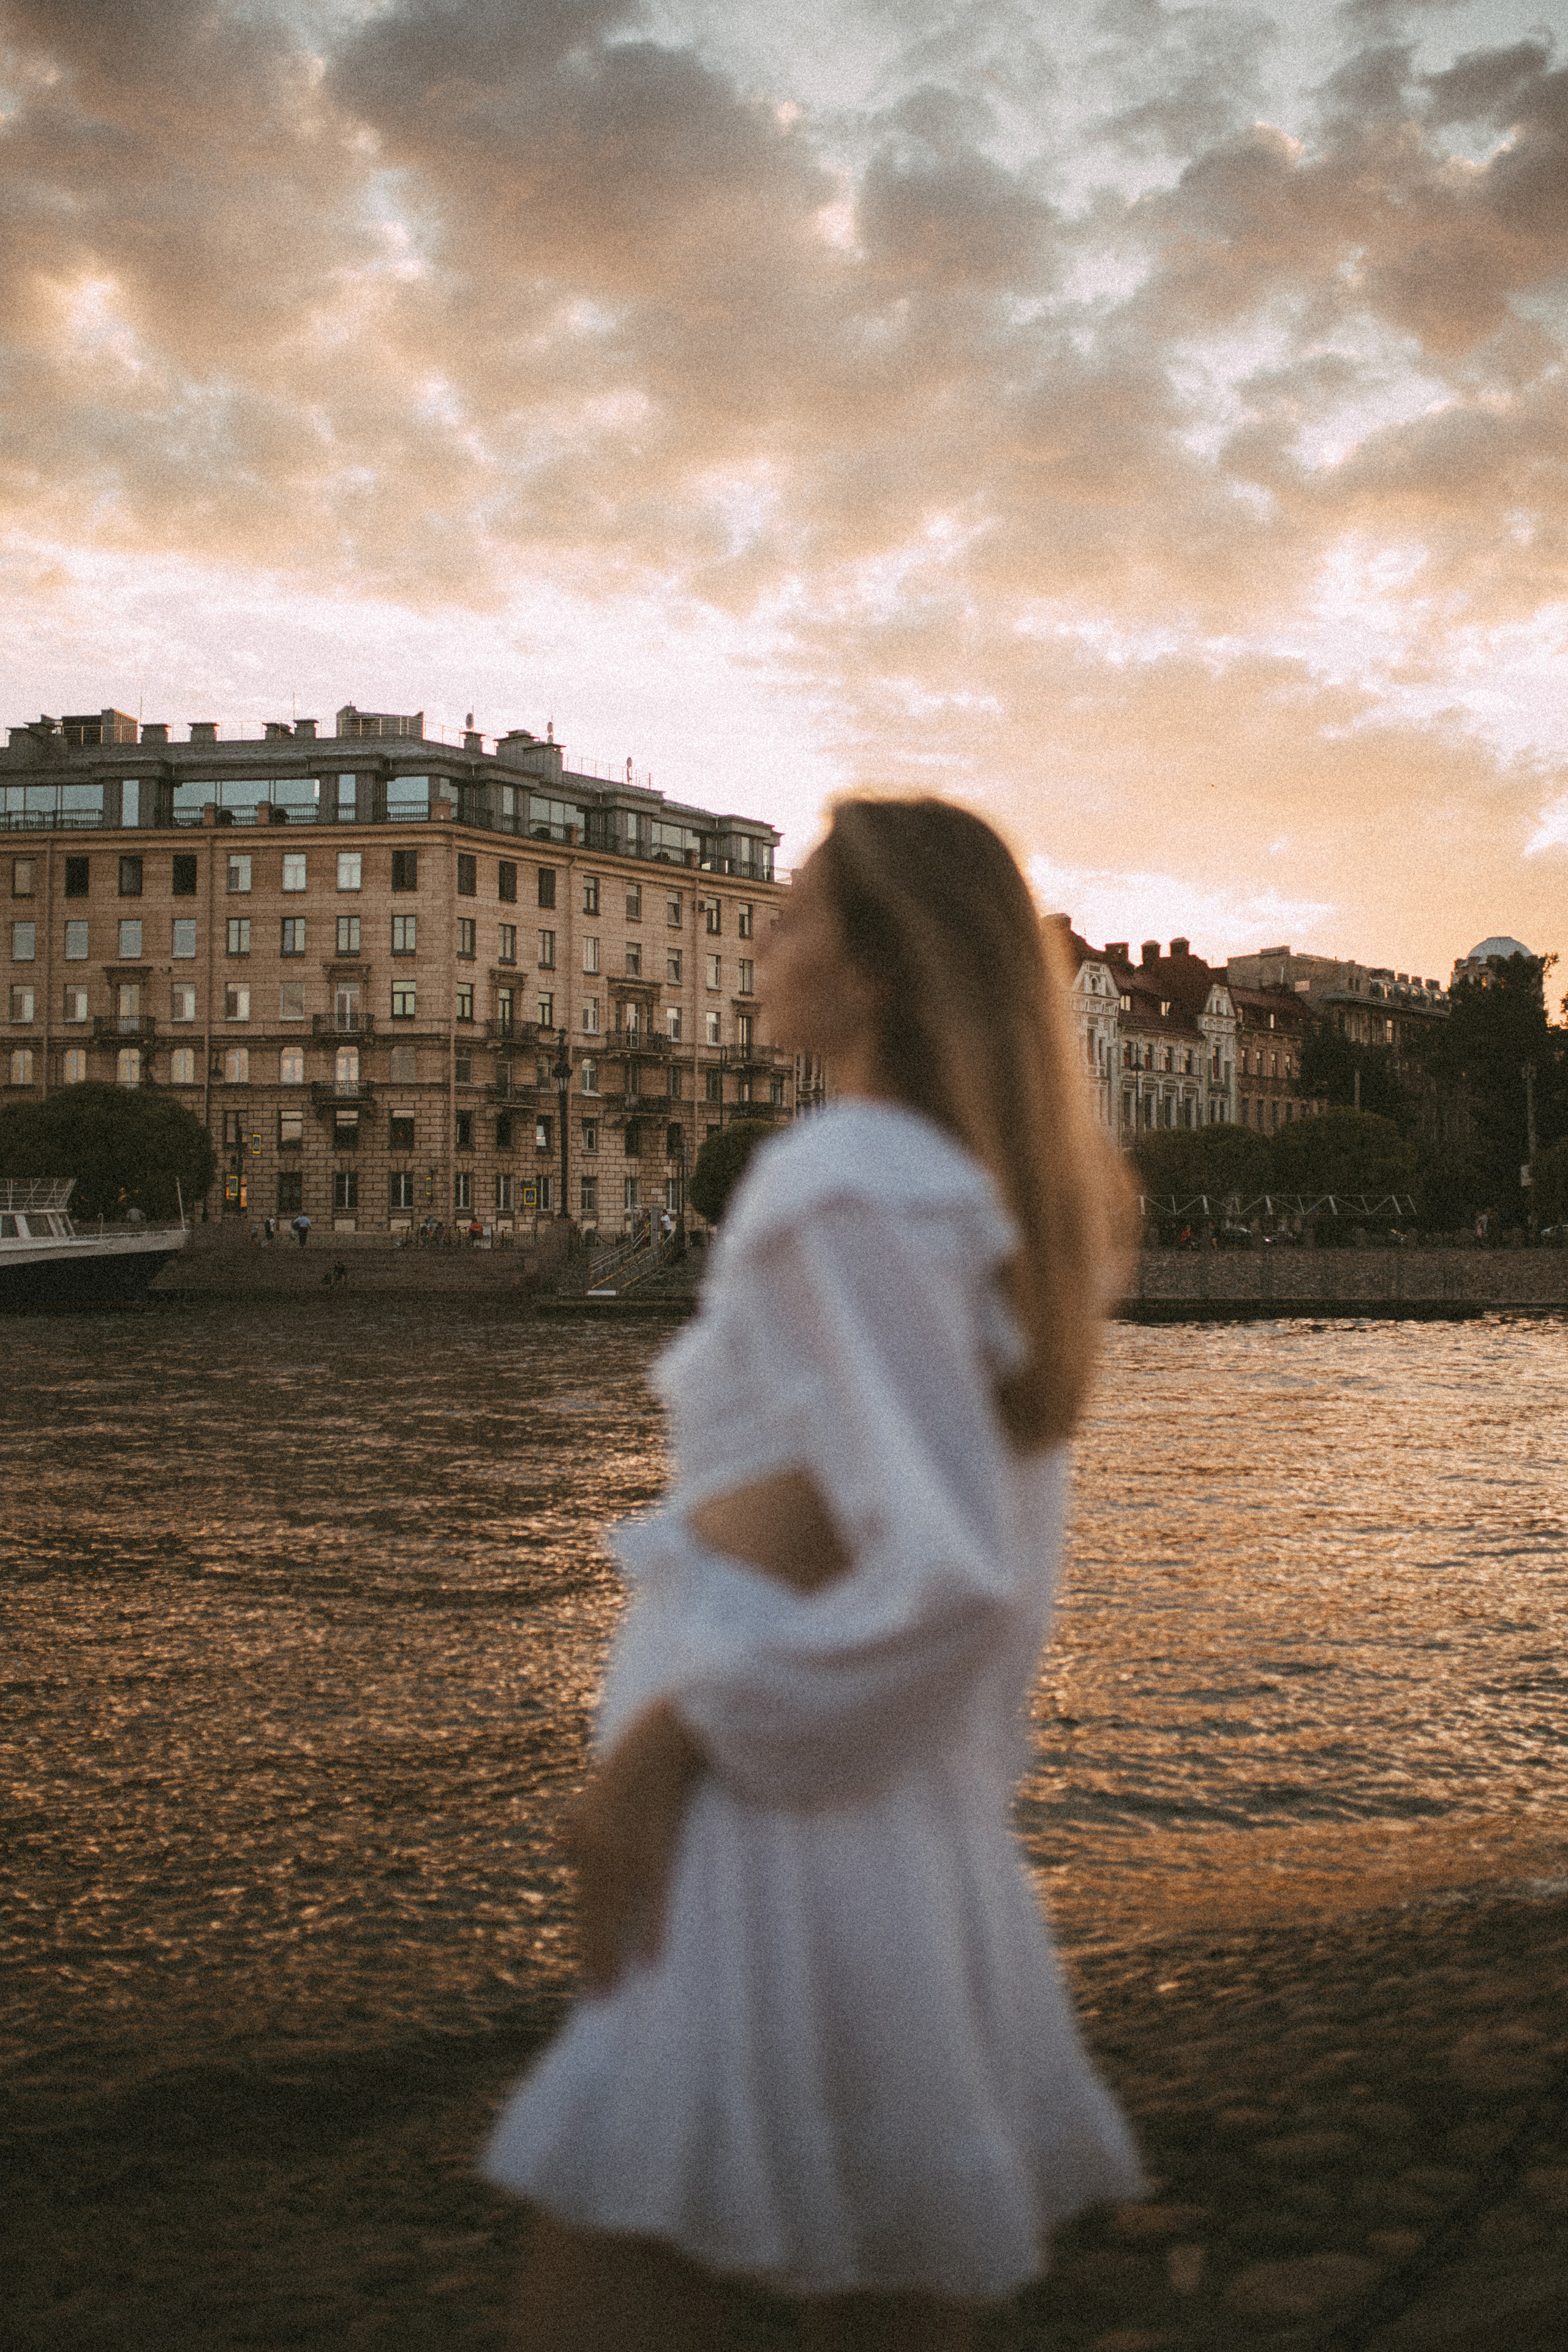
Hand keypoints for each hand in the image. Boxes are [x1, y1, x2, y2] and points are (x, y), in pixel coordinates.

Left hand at [560, 1700, 704, 1994]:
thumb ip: (576, 1827)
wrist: (660, 1744)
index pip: (582, 1905)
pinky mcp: (659, 1854)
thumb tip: (562, 1847)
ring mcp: (630, 1857)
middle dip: (594, 1958)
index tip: (583, 1976)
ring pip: (617, 1916)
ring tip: (610, 1987)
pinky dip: (651, 1931)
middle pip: (595, 1918)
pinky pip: (654, 1902)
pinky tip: (649, 1960)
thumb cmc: (626, 1768)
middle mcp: (601, 1855)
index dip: (584, 1941)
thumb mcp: (590, 1797)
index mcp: (583, 1842)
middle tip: (595, 1997)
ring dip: (612, 1953)